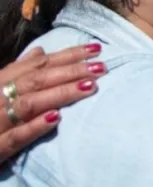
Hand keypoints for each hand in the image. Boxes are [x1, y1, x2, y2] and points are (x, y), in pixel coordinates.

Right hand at [0, 44, 104, 163]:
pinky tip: (56, 119)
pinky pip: (15, 137)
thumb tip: (40, 52)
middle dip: (70, 71)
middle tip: (102, 67)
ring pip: (28, 103)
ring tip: (90, 86)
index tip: (96, 49)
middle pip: (36, 80)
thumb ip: (16, 71)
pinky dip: (34, 127)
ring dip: (59, 94)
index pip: (35, 66)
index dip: (66, 55)